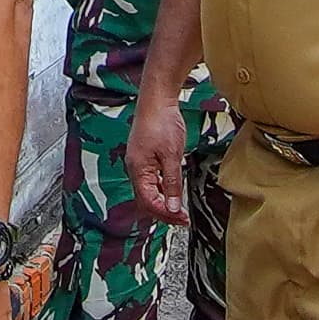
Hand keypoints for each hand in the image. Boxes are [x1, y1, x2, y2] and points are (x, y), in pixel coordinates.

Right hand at [125, 89, 189, 218]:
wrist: (157, 99)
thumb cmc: (162, 123)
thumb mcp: (172, 156)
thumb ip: (173, 183)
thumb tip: (174, 207)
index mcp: (138, 170)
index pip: (149, 202)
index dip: (166, 213)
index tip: (182, 219)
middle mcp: (135, 169)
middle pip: (146, 200)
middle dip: (164, 212)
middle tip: (183, 220)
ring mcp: (139, 163)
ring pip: (149, 191)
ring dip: (163, 202)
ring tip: (180, 210)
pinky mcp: (144, 157)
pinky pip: (151, 180)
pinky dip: (162, 189)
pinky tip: (173, 191)